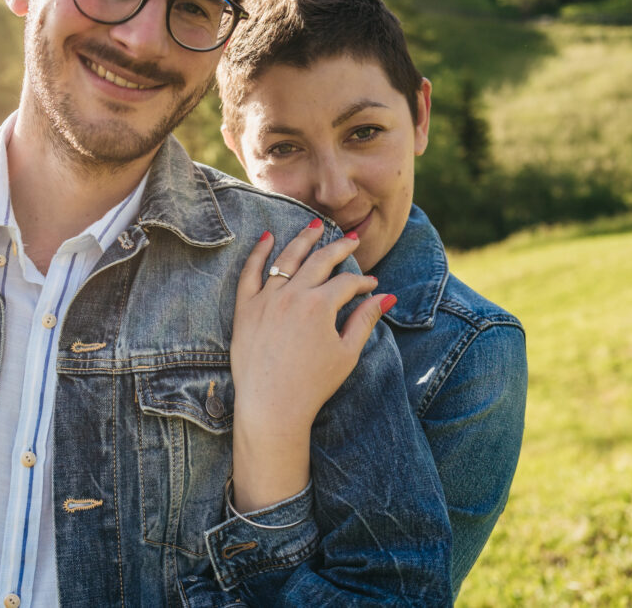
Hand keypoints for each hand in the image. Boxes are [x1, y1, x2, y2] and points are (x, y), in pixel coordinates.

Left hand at [229, 220, 394, 510]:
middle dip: (340, 248)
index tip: (370, 285)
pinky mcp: (245, 308)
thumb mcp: (347, 353)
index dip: (363, 283)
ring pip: (286, 259)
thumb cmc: (313, 384)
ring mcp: (266, 299)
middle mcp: (293, 295)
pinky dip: (259, 253)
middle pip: (320, 260)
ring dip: (303, 239)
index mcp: (320, 305)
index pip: (347, 283)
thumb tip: (386, 296)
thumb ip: (365, 320)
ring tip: (315, 225)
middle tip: (351, 239)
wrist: (271, 406)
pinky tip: (268, 237)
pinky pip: (250, 272)